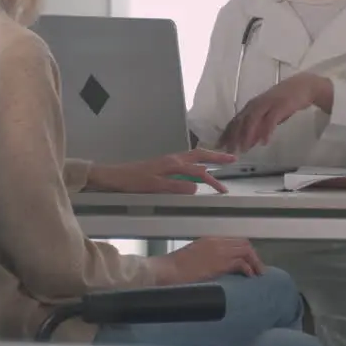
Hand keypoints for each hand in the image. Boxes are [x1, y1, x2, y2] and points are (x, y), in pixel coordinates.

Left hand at [87, 148, 235, 194]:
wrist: (112, 177)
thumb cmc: (131, 182)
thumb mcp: (154, 187)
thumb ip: (176, 186)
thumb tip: (197, 187)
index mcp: (173, 164)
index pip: (199, 171)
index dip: (213, 180)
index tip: (223, 190)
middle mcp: (173, 160)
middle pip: (200, 155)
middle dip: (217, 157)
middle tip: (233, 158)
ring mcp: (168, 161)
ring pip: (194, 156)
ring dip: (208, 157)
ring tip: (220, 159)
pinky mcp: (163, 165)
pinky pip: (186, 160)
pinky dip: (197, 161)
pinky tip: (197, 167)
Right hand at [151, 237, 264, 284]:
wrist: (166, 270)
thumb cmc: (175, 267)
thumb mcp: (194, 256)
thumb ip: (208, 256)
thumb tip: (218, 265)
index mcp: (211, 239)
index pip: (235, 239)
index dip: (246, 250)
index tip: (250, 260)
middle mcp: (217, 242)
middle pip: (244, 243)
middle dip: (254, 255)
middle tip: (258, 268)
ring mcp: (219, 251)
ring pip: (246, 250)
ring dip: (255, 262)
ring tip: (258, 273)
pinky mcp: (219, 263)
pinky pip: (241, 263)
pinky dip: (248, 269)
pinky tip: (249, 276)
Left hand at [218, 73, 331, 152]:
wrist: (304, 86)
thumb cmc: (285, 100)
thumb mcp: (269, 114)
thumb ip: (260, 126)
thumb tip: (250, 141)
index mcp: (252, 105)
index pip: (235, 120)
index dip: (227, 133)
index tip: (220, 145)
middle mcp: (256, 104)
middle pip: (241, 121)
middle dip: (233, 137)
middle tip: (229, 151)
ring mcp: (268, 104)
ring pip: (252, 120)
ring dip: (247, 135)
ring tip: (244, 149)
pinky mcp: (280, 106)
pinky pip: (271, 120)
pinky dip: (267, 131)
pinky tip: (265, 142)